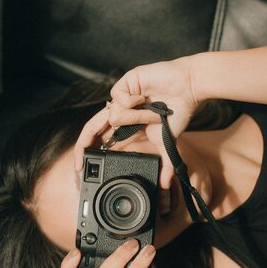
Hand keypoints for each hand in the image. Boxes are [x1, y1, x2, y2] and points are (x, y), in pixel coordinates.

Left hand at [74, 57, 197, 188]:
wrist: (187, 88)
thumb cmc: (177, 111)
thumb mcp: (166, 144)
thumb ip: (164, 164)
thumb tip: (165, 184)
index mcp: (125, 125)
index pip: (100, 137)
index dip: (89, 149)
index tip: (81, 167)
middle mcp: (120, 110)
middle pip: (92, 127)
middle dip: (85, 143)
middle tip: (79, 161)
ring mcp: (121, 97)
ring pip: (113, 115)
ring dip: (137, 118)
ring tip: (153, 114)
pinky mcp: (125, 83)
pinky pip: (117, 97)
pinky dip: (133, 102)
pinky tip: (144, 98)